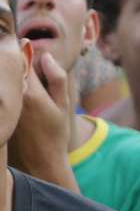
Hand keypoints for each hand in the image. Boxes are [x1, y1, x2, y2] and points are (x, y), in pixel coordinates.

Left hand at [9, 50, 73, 187]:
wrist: (40, 160)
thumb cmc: (55, 133)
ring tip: (27, 94)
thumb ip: (56, 78)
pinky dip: (7, 91)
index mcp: (31, 92)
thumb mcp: (63, 105)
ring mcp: (3, 104)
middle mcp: (13, 96)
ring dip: (12, 78)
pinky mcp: (0, 112)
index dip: (27, 52)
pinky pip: (3, 93)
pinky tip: (17, 102)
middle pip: (10, 67)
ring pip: (5, 80)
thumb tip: (45, 56)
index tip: (30, 50)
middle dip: (18, 64)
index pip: (23, 58)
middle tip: (27, 68)